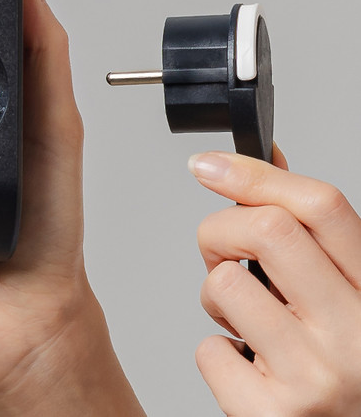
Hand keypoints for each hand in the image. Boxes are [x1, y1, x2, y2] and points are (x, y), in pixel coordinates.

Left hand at [191, 150, 360, 415]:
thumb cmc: (343, 364)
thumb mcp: (343, 292)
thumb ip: (308, 235)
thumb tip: (263, 163)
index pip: (321, 205)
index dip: (255, 174)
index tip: (209, 166)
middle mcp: (354, 332)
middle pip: (267, 229)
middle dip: (222, 231)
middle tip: (225, 256)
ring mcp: (316, 375)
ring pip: (224, 285)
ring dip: (216, 297)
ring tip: (246, 321)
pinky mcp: (274, 414)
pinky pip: (208, 350)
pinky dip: (216, 353)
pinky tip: (248, 367)